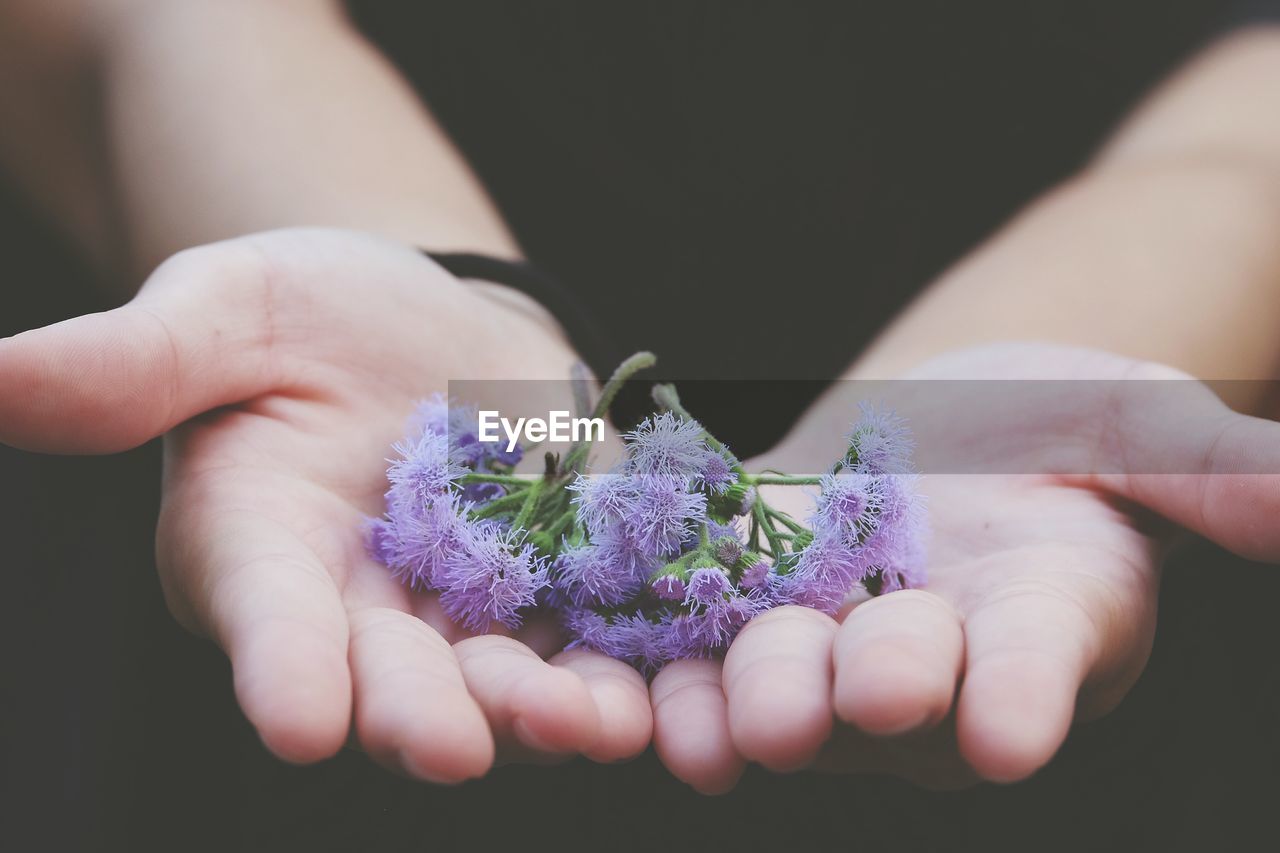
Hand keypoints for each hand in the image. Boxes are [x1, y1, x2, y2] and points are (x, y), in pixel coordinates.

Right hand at [0, 228, 650, 778]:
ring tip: (591, 726)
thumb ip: (134, 364)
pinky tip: (663, 692)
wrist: (418, 323)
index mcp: (259, 548)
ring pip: (499, 673)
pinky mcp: (557, 578)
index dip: (278, 665)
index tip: (295, 719)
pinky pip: (589, 631)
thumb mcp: (221, 311)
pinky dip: (623, 662)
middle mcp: (359, 604)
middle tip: (446, 746)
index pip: (262, 615)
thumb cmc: (298, 312)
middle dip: (416, 708)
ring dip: (540, 710)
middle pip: (388, 669)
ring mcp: (466, 602)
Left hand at [647, 342, 1279, 791]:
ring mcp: (824, 646)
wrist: (944, 423)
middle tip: (860, 692)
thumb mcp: (1140, 424)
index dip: (1021, 698)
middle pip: (894, 692)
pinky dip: (664, 675)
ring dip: (753, 711)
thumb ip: (1213, 472)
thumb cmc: (1060, 422)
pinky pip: (694, 655)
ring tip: (722, 727)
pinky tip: (631, 688)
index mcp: (1036, 624)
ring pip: (784, 694)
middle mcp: (930, 661)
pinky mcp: (737, 613)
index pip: (1034, 670)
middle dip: (873, 694)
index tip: (1006, 729)